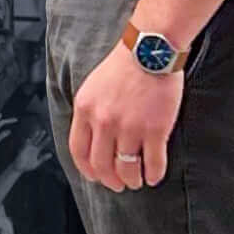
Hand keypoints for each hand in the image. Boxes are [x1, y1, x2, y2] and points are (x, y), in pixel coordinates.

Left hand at [70, 39, 182, 192]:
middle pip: (102, 165)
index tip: (96, 176)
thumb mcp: (93, 87)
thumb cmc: (124, 65)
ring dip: (132, 181)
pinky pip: (153, 164)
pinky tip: (154, 176)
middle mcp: (104, 122)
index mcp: (85, 110)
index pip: (79, 151)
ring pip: (127, 169)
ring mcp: (130, 127)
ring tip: (137, 181)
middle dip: (111, 181)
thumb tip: (92, 141)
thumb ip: (90, 113)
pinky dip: (153, 175)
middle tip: (119, 185)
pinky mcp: (155, 129)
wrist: (151, 48)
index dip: (88, 170)